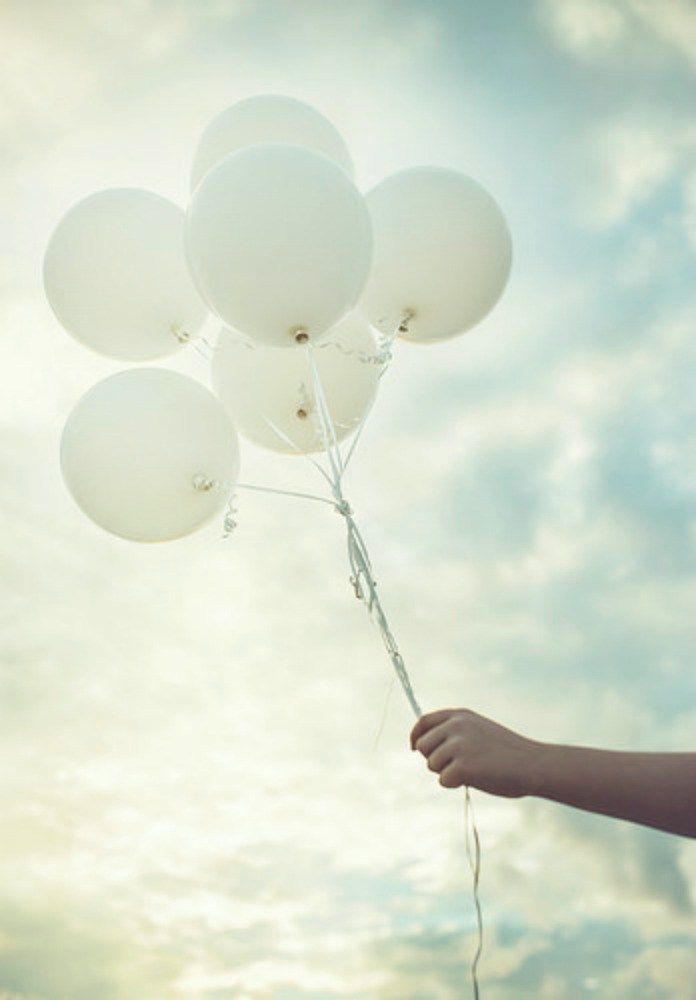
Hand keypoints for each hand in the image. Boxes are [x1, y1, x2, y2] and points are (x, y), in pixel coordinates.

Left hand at [410, 708, 543, 797]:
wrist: (532, 764)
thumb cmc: (507, 752)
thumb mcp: (478, 731)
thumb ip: (454, 732)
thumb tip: (422, 744)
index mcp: (460, 715)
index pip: (424, 721)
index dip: (416, 735)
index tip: (414, 748)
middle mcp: (456, 725)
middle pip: (423, 746)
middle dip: (434, 759)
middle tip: (457, 766)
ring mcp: (458, 744)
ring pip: (431, 764)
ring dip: (447, 772)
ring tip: (473, 770)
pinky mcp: (462, 765)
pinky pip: (443, 780)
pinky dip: (456, 784)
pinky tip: (477, 779)